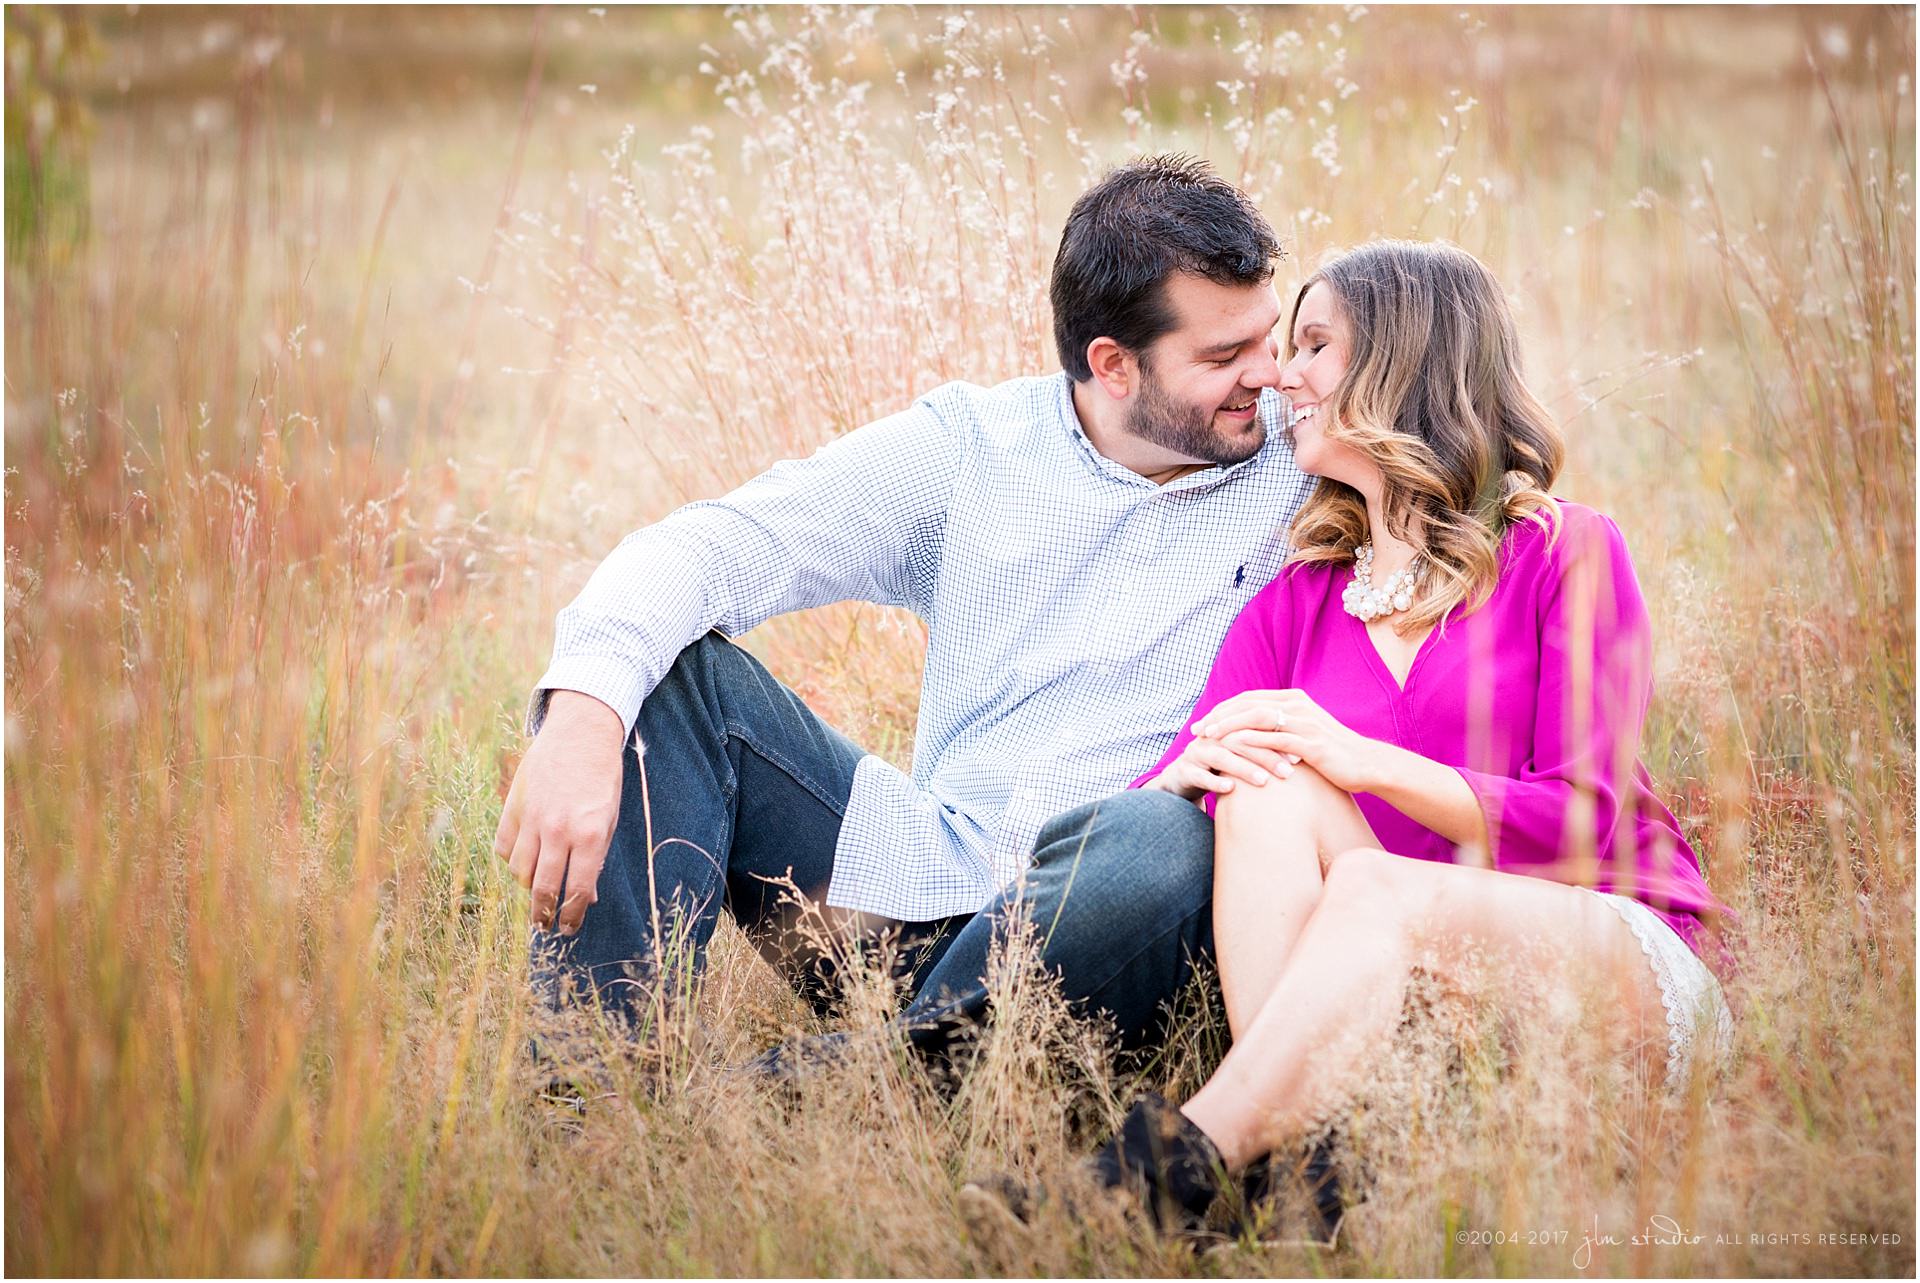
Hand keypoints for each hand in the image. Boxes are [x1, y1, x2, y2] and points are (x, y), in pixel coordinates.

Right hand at [493, 690, 624, 934]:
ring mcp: (533, 818)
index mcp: (590, 834)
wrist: (581, 731)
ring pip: (520, 871)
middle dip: (544, 915)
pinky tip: (522, 864)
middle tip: (545, 927)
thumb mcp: (610, 817)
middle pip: (543, 888)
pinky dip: (511, 861)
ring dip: (527, 888)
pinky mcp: (514, 806)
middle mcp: (559, 830)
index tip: (569, 929)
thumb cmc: (602, 777)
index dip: (573, 916)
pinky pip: (504, 847)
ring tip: (535, 895)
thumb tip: (588, 896)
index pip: (578, 890)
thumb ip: (596, 856)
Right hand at [1146, 721, 1297, 802]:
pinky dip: (1216, 782)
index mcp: (1228, 729)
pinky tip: (1231, 789)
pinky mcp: (1185, 771)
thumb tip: (1307, 752)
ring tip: (1264, 781)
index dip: (1278, 740)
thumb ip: (1265, 748)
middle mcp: (1212, 737)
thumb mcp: (1242, 755)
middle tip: (1290, 770)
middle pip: (1241, 740)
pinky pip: (1200, 775)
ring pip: (1222, 756)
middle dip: (1267, 755)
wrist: (1182, 779)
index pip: (1256, 729)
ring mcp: (1197, 753)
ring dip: (1244, 768)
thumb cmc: (1221, 768)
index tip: (1302, 755)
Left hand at [1193, 689, 1384, 794]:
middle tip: (1195, 731)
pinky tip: (1233, 748)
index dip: (1222, 709)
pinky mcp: (1312, 743)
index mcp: (1294, 700)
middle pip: (1248, 705)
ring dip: (1229, 726)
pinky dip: (1252, 741)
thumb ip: (1281, 727)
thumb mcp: (1304, 733)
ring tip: (1208, 738)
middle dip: (1218, 716)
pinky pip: (1276, 739)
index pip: (1248, 699)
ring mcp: (1305, 722)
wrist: (1367, 763)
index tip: (1201, 723)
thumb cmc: (1332, 753)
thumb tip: (1253, 733)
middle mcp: (1298, 705)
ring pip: (1258, 718)